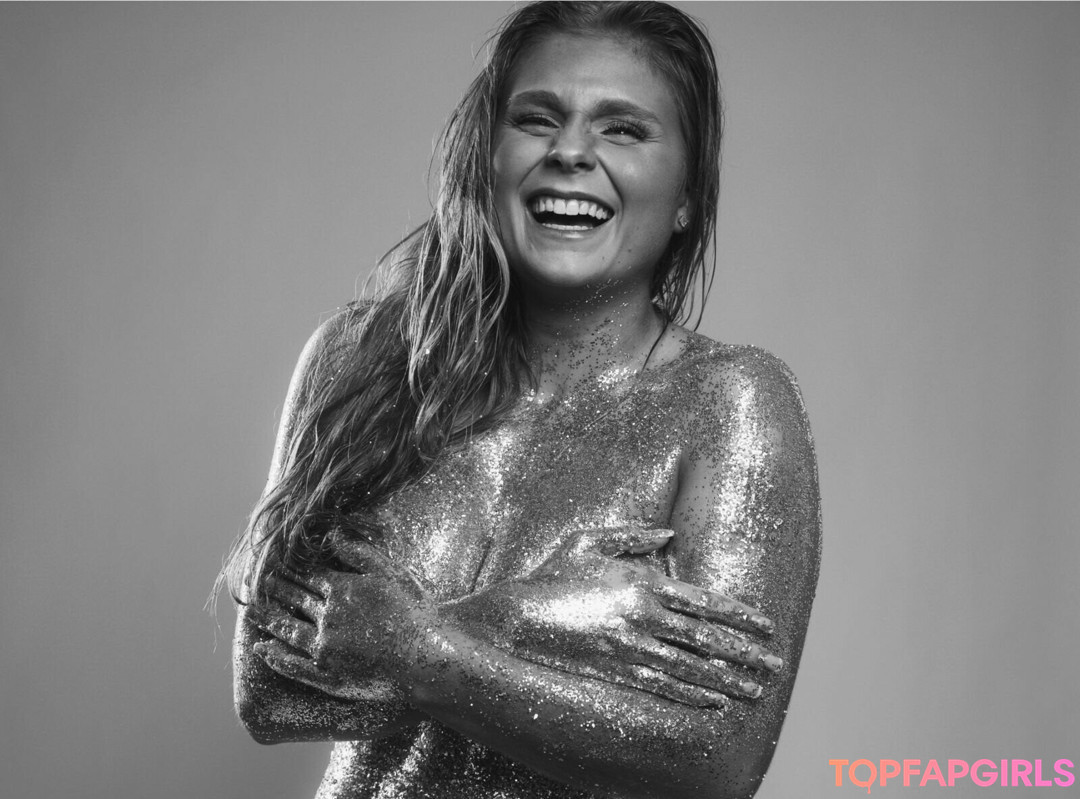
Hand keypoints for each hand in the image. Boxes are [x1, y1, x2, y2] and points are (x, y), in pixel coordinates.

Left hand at [247, 530, 435, 701]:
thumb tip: (331, 533)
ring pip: (287, 630)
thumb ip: (358, 552)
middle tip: (252, 584)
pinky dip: (275, 657)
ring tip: (251, 611)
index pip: (306, 576)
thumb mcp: (389, 572)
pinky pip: (294, 665)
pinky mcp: (328, 675)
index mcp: (341, 591)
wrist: (426, 655)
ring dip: (267, 619)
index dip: (287, 569)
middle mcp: (326, 618)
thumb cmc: (414, 611)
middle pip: (293, 600)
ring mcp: (324, 649)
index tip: (271, 563)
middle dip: (272, 590)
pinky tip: (262, 649)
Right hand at [444, 526, 781, 706]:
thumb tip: (667, 534)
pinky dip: (694, 693)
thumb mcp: (587, 542)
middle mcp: (643, 615)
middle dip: (746, 652)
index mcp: (641, 581)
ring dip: (730, 679)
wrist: (513, 619)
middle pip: (707, 637)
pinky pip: (665, 685)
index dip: (739, 614)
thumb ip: (631, 536)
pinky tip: (717, 700)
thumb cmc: (550, 578)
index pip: (704, 600)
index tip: (766, 625)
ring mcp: (631, 646)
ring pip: (693, 666)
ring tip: (757, 689)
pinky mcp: (616, 671)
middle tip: (776, 664)